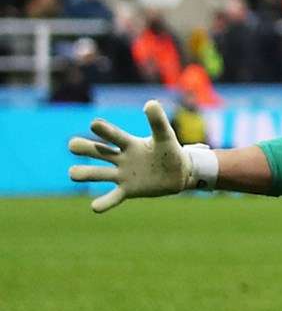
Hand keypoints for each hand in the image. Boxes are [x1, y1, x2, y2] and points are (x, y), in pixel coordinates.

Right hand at [67, 100, 197, 213]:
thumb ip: (158, 122)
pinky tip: (95, 208)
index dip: (105, 130)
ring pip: (98, 174)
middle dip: (85, 148)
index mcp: (130, 144)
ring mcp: (122, 175)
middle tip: (73, 145)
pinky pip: (112, 198)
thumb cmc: (170, 152)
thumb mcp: (166, 137)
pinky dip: (104, 203)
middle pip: (98, 152)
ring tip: (73, 173)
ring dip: (85, 174)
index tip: (94, 123)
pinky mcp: (127, 190)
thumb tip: (150, 103)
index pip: (114, 136)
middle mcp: (121, 158)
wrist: (179, 174)